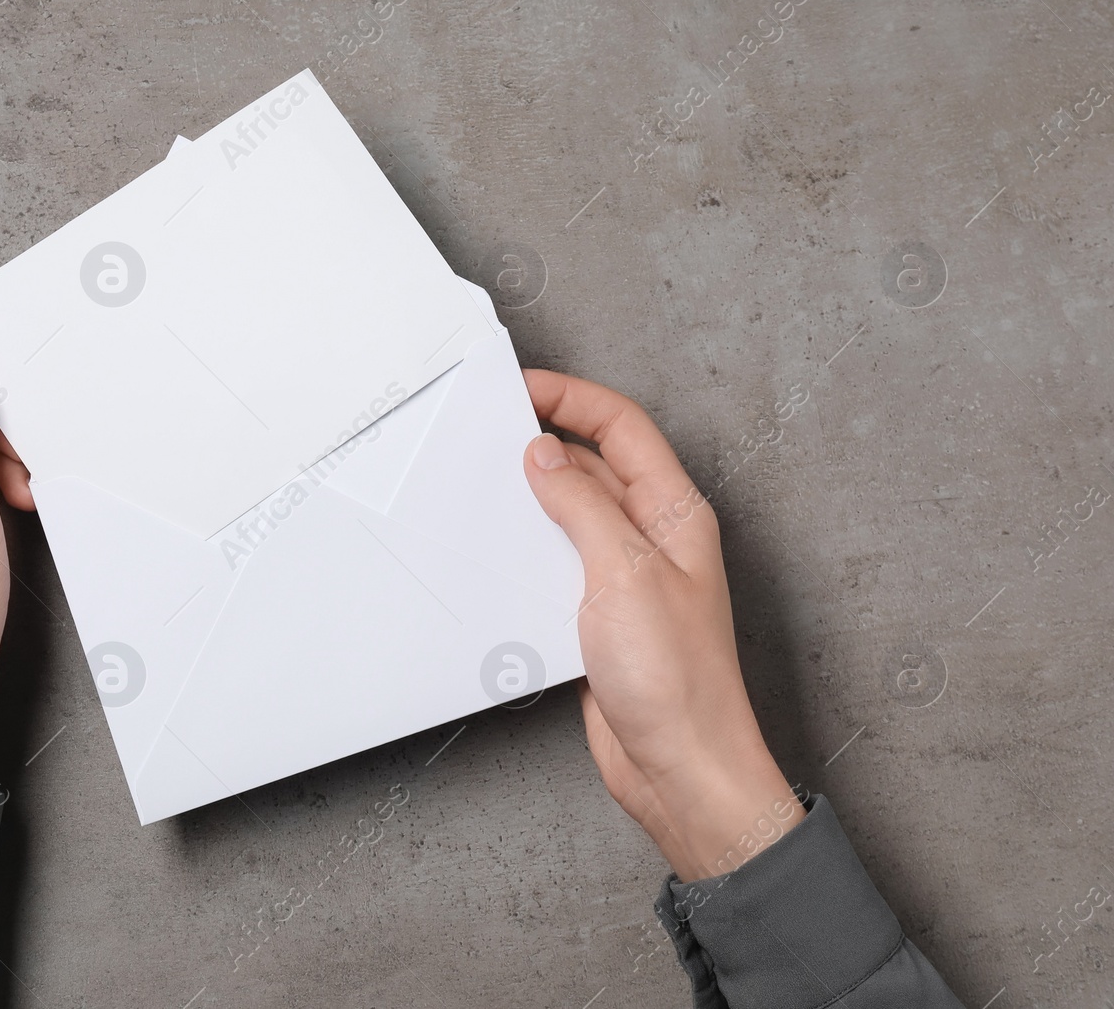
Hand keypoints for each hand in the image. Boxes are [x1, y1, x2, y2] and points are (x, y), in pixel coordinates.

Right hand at [522, 369, 801, 880]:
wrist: (680, 770)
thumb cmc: (678, 682)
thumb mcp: (624, 574)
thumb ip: (580, 507)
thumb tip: (544, 455)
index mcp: (674, 513)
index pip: (620, 427)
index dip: (570, 397)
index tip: (518, 387)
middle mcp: (652, 538)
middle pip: (592, 463)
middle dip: (540, 442)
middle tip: (483, 432)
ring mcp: (624, 578)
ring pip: (568, 515)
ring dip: (528, 499)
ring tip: (478, 488)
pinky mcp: (597, 617)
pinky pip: (555, 565)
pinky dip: (523, 552)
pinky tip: (492, 556)